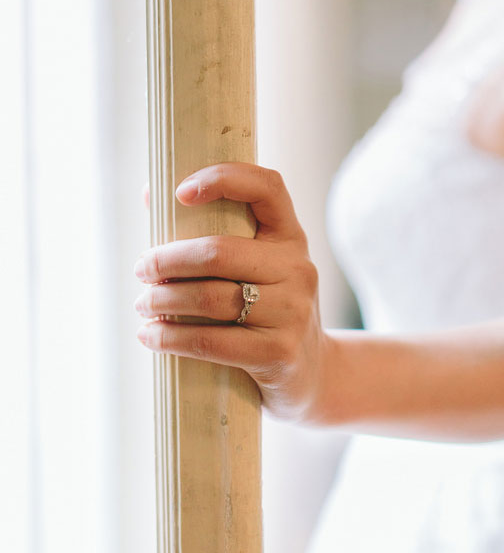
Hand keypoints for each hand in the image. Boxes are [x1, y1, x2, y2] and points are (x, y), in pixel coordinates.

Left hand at [134, 162, 329, 421]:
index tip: (179, 192)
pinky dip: (172, 338)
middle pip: (220, 252)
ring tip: (143, 304)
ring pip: (212, 297)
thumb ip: (212, 231)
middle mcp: (297, 268)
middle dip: (168, 260)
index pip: (266, 187)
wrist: (311, 374)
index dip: (223, 178)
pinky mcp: (280, 353)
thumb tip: (150, 194)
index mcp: (289, 236)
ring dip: (163, 301)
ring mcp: (293, 312)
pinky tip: (151, 336)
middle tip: (142, 269)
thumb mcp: (256, 267)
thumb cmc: (266, 309)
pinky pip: (213, 341)